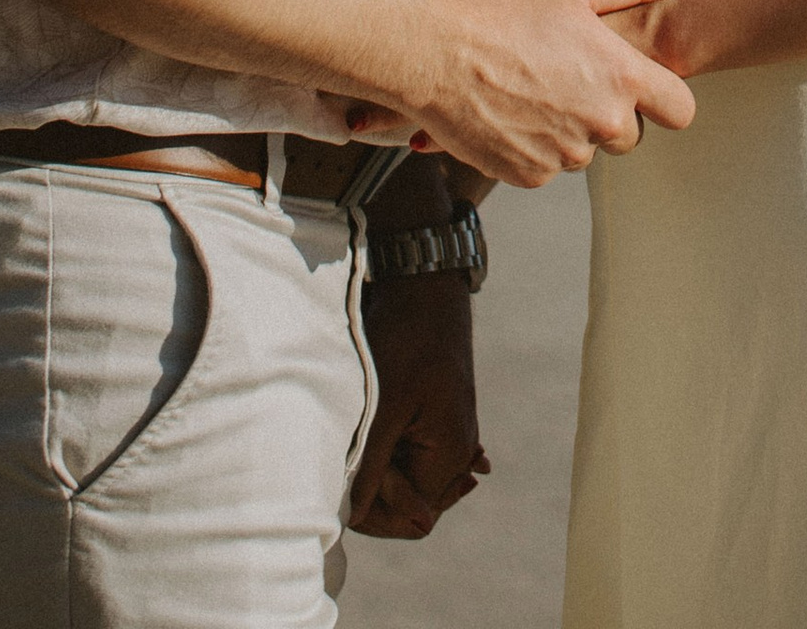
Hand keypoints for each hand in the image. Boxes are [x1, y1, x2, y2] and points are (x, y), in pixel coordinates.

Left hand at [350, 275, 486, 541]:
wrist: (424, 286)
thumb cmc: (406, 341)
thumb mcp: (383, 407)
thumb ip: (369, 468)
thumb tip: (351, 519)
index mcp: (451, 455)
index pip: (414, 519)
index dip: (378, 510)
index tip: (348, 483)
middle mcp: (458, 452)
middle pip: (412, 502)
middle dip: (377, 489)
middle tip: (351, 457)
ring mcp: (450, 434)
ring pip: (408, 479)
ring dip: (379, 469)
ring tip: (359, 439)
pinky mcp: (436, 418)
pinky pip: (412, 455)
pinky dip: (389, 454)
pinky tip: (375, 449)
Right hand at [379, 0, 695, 186]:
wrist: (435, 51)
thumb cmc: (502, 13)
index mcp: (620, 78)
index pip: (680, 110)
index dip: (665, 97)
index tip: (647, 86)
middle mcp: (599, 125)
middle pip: (629, 134)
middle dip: (609, 110)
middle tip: (572, 73)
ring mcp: (563, 156)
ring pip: (585, 148)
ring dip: (571, 126)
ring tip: (536, 83)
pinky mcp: (528, 175)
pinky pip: (547, 165)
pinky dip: (536, 143)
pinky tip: (514, 106)